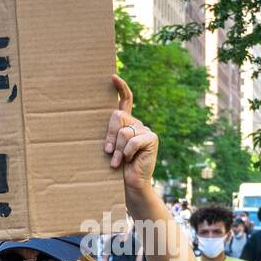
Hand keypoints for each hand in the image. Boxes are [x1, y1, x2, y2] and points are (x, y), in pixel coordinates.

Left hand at [105, 75, 157, 192]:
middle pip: (117, 117)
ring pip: (124, 131)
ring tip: (117, 161)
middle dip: (109, 135)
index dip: (121, 88)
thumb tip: (111, 127)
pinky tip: (129, 160)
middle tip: (108, 152)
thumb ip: (111, 135)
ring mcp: (145, 130)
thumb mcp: (110, 149)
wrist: (131, 183)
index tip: (112, 77)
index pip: (126, 101)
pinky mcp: (152, 138)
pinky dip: (127, 152)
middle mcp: (137, 123)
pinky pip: (133, 140)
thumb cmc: (116, 168)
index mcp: (126, 124)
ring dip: (117, 149)